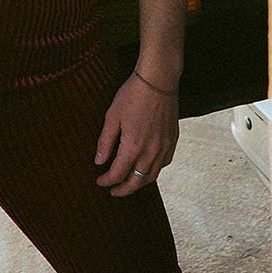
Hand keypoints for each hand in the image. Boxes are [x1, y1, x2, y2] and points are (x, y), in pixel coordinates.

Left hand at [95, 72, 179, 197]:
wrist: (158, 80)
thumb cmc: (133, 94)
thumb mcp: (112, 116)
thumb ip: (106, 141)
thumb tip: (98, 161)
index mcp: (133, 146)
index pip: (118, 173)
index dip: (107, 180)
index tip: (99, 181)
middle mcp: (151, 151)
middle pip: (137, 181)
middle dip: (124, 189)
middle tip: (113, 191)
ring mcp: (164, 147)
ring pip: (152, 175)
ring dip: (139, 183)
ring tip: (128, 182)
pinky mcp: (173, 140)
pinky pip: (164, 163)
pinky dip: (153, 170)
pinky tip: (146, 167)